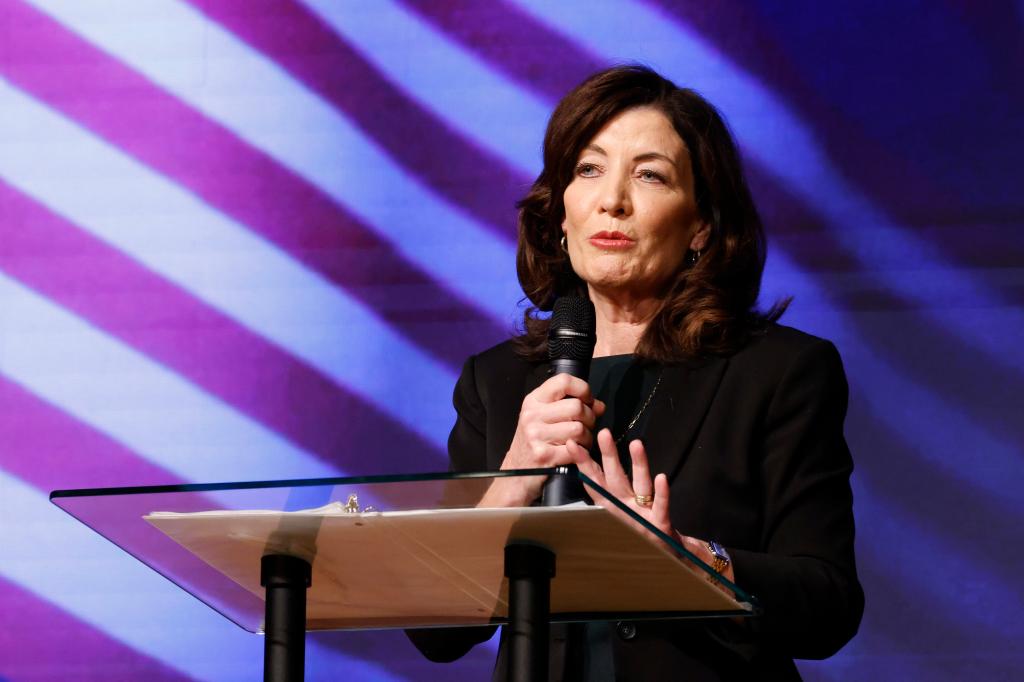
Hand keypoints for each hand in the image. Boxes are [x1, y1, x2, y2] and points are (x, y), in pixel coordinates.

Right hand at [489, 373, 604, 505]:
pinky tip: (575, 452)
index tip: (587, 400)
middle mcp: (532, 415)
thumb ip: (570, 406)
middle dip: (589, 418)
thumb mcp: (545, 417)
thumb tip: (599, 405)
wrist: (515, 472)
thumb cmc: (533, 442)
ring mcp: (536, 435)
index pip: (564, 381)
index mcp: (533, 400)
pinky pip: (576, 449)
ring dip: (587, 437)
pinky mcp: (543, 455)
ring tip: (580, 441)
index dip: (583, 389)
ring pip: (579, 428)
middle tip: (585, 426)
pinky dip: (581, 452)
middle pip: (576, 406)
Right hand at [570, 430, 735, 586]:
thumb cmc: (644, 533)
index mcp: (614, 507)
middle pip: (615, 479)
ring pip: (639, 486)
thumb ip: (610, 494)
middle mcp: (625, 510)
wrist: (667, 559)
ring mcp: (642, 517)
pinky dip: (661, 492)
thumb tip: (591, 470)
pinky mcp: (660, 525)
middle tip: (603, 434)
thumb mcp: (624, 513)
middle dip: (608, 455)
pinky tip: (661, 478)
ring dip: (638, 464)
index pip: (596, 482)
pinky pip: (661, 505)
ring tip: (636, 444)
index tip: (572, 444)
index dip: (584, 463)